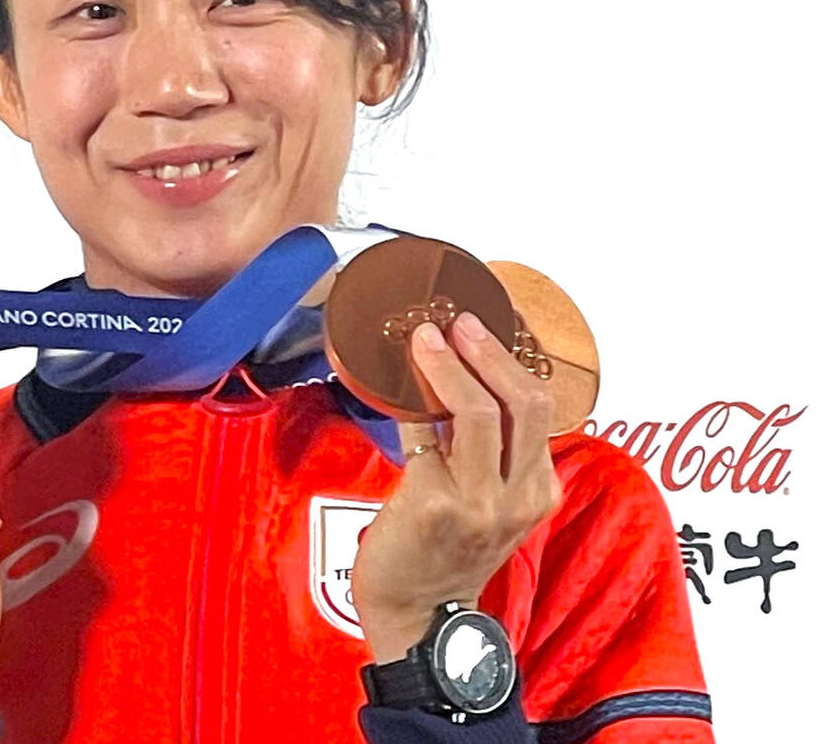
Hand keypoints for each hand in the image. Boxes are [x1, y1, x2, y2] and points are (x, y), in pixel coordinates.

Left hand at [350, 311, 561, 662]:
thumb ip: (490, 450)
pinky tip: (396, 388)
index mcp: (540, 489)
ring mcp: (479, 503)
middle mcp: (519, 497)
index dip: (509, 361)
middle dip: (489, 352)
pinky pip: (424, 433)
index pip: (540, 409)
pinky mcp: (435, 504)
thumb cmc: (446, 548)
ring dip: (448, 366)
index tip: (482, 328)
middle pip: (523, 403)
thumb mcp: (491, 500)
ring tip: (424, 338)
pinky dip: (411, 403)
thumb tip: (460, 375)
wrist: (418, 612)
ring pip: (478, 412)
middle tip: (459, 323)